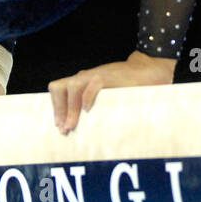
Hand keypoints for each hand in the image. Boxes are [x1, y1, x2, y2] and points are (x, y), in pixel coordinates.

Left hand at [48, 51, 175, 134]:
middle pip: (59, 87)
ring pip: (72, 86)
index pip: (57, 89)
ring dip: (70, 108)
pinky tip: (87, 110)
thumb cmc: (123, 88)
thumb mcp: (103, 96)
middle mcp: (84, 77)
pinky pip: (92, 84)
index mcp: (81, 82)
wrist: (144, 71)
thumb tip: (83, 130)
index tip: (59, 127)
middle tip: (64, 129)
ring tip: (71, 125)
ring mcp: (94, 75)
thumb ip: (92, 106)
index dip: (56, 108)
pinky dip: (87, 97)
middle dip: (59, 109)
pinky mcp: (107, 76)